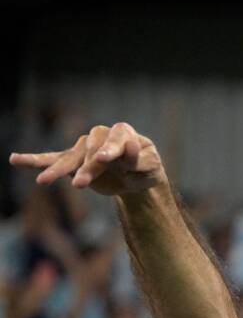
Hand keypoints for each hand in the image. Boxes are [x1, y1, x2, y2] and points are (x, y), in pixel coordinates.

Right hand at [9, 122, 166, 196]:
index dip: (108, 149)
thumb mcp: (151, 167)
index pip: (114, 140)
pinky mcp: (74, 161)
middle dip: (85, 167)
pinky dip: (35, 160)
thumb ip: (140, 158)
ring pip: (68, 158)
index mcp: (122, 133)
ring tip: (43, 181)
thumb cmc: (147, 169)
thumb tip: (131, 145)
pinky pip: (52, 159)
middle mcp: (99, 136)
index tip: (102, 158)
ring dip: (56, 170)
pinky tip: (15, 160)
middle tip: (81, 184)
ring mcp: (83, 147)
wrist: (138, 176)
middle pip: (88, 150)